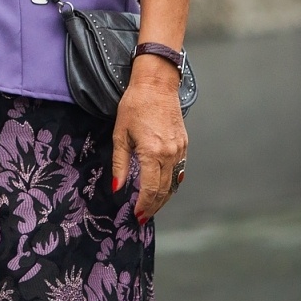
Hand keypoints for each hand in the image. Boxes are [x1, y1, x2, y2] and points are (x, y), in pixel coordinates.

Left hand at [110, 55, 187, 223]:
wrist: (156, 84)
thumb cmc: (134, 105)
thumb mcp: (120, 134)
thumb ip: (119, 163)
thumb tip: (117, 188)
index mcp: (152, 152)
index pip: (150, 188)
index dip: (143, 205)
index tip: (136, 215)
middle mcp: (170, 154)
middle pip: (164, 190)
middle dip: (153, 206)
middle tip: (143, 217)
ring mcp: (180, 149)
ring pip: (174, 183)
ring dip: (164, 198)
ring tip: (151, 207)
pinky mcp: (184, 144)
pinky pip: (179, 170)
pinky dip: (171, 184)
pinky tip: (163, 189)